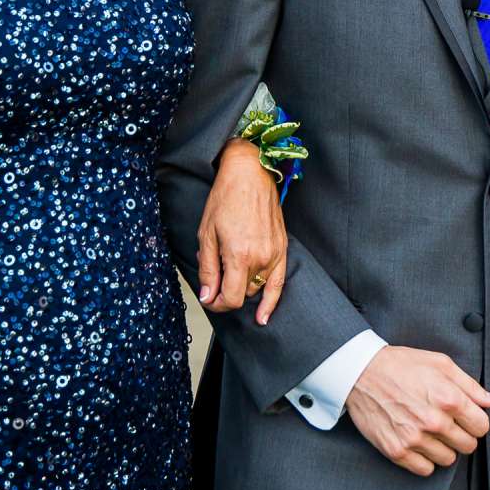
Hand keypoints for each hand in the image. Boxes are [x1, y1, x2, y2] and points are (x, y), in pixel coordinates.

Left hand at [198, 138, 287, 323]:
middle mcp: (261, 258)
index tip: (209, 298)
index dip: (217, 304)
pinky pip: (279, 283)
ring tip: (229, 264)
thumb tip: (208, 296)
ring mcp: (275, 254)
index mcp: (240, 255)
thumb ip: (208, 269)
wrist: (250, 174)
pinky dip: (271, 300)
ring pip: (256, 288)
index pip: (230, 299)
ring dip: (241, 285)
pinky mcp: (282, 248)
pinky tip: (264, 315)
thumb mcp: (206, 234)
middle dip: (226, 289)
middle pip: (242, 294)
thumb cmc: (226, 199)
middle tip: (214, 268)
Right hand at [344, 347, 489, 476]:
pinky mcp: (396, 451)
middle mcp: (434, 421)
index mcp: (449, 398)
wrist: (362, 372)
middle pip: (468, 446)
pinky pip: (425, 470)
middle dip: (462, 435)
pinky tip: (419, 443)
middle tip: (448, 424)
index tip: (467, 418)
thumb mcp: (441, 364)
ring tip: (431, 432)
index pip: (482, 427)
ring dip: (444, 448)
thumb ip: (471, 385)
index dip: (476, 422)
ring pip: (448, 460)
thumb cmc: (402, 365)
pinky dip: (425, 460)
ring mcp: (414, 438)